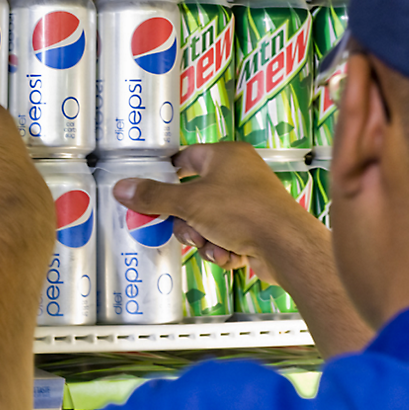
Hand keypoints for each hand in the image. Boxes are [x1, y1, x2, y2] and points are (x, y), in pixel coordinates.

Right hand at [113, 142, 307, 282]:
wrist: (285, 245)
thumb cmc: (243, 211)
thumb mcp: (190, 202)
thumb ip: (154, 196)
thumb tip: (123, 188)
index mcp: (226, 156)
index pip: (185, 159)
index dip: (166, 175)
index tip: (151, 192)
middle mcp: (239, 175)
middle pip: (192, 198)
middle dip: (188, 222)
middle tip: (192, 229)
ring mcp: (248, 202)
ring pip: (206, 222)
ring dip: (205, 239)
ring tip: (216, 244)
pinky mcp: (255, 227)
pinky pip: (224, 237)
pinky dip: (222, 249)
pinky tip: (231, 253)